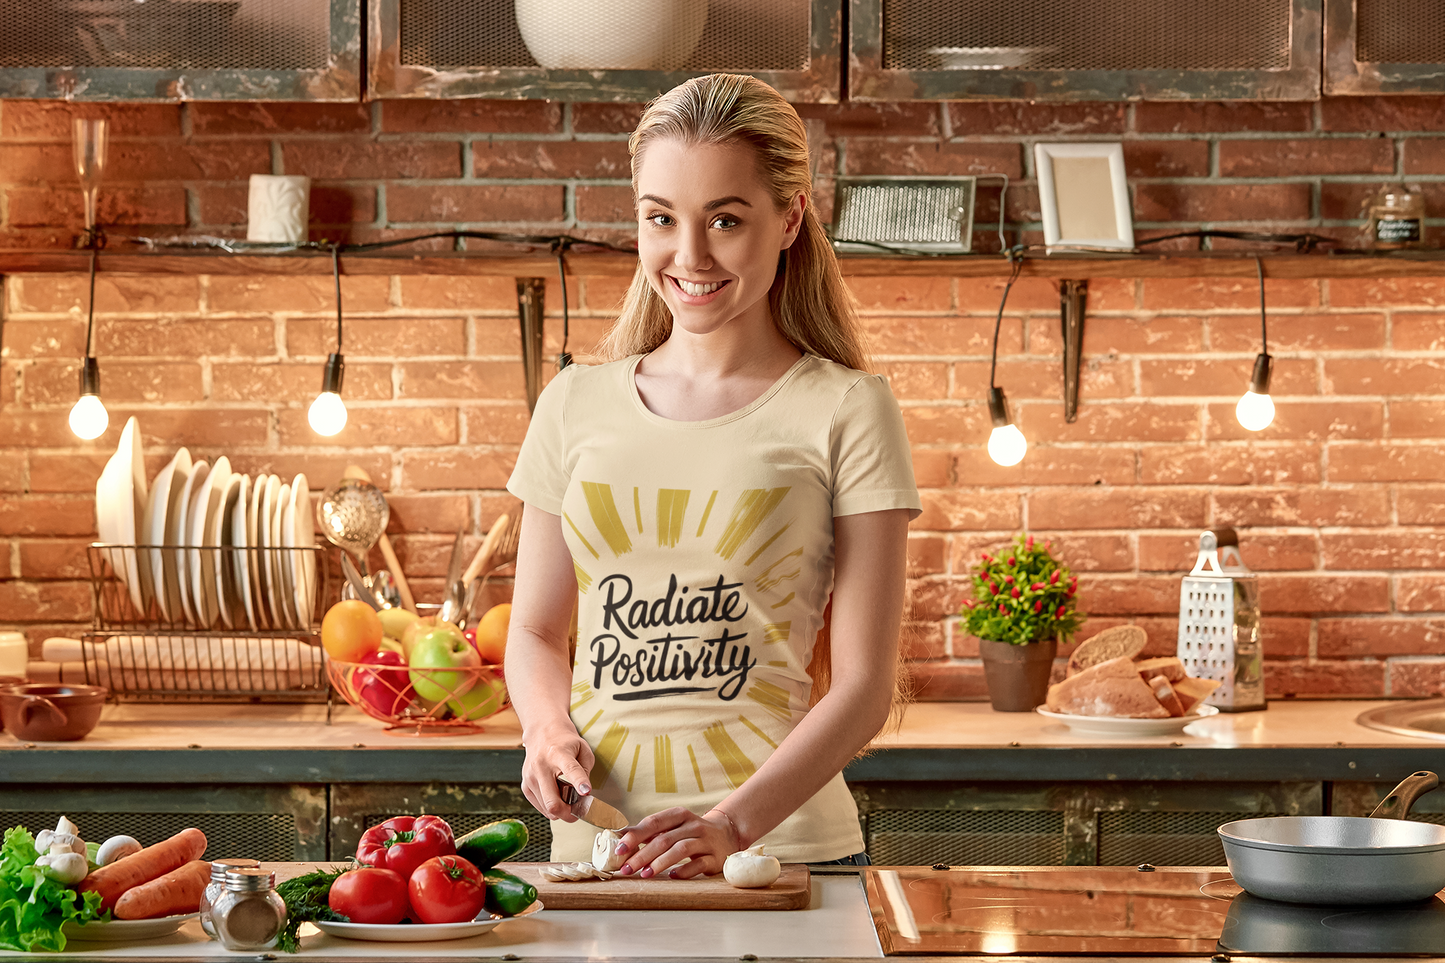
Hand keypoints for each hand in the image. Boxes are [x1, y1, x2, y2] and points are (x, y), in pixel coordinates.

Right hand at [520, 725, 594, 821]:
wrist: (541, 734)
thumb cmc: (565, 743)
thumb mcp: (583, 749)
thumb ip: (585, 771)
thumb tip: (582, 794)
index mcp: (559, 754)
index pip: (570, 770)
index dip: (579, 782)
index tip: (586, 791)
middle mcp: (541, 766)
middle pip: (552, 800)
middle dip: (568, 814)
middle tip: (578, 812)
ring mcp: (530, 777)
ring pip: (547, 808)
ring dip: (561, 810)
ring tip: (567, 799)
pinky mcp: (525, 786)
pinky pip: (541, 807)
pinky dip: (551, 807)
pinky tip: (556, 796)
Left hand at [616, 807, 739, 878]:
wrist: (727, 833)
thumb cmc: (690, 831)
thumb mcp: (672, 826)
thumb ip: (648, 831)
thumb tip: (619, 837)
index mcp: (679, 815)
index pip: (653, 822)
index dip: (635, 836)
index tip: (619, 850)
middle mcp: (693, 825)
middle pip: (664, 839)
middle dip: (642, 855)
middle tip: (626, 869)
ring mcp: (706, 841)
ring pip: (680, 850)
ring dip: (660, 863)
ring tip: (644, 874)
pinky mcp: (715, 857)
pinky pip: (699, 864)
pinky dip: (685, 871)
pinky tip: (672, 876)